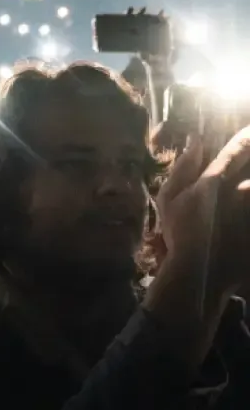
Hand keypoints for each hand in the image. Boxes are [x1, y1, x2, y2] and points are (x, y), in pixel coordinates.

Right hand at [153, 130, 249, 297]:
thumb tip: (195, 141)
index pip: (239, 148)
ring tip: (247, 186)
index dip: (248, 135)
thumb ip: (183, 168)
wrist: (199, 274)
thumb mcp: (169, 199)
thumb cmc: (179, 234)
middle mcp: (239, 191)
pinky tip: (247, 208)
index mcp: (215, 181)